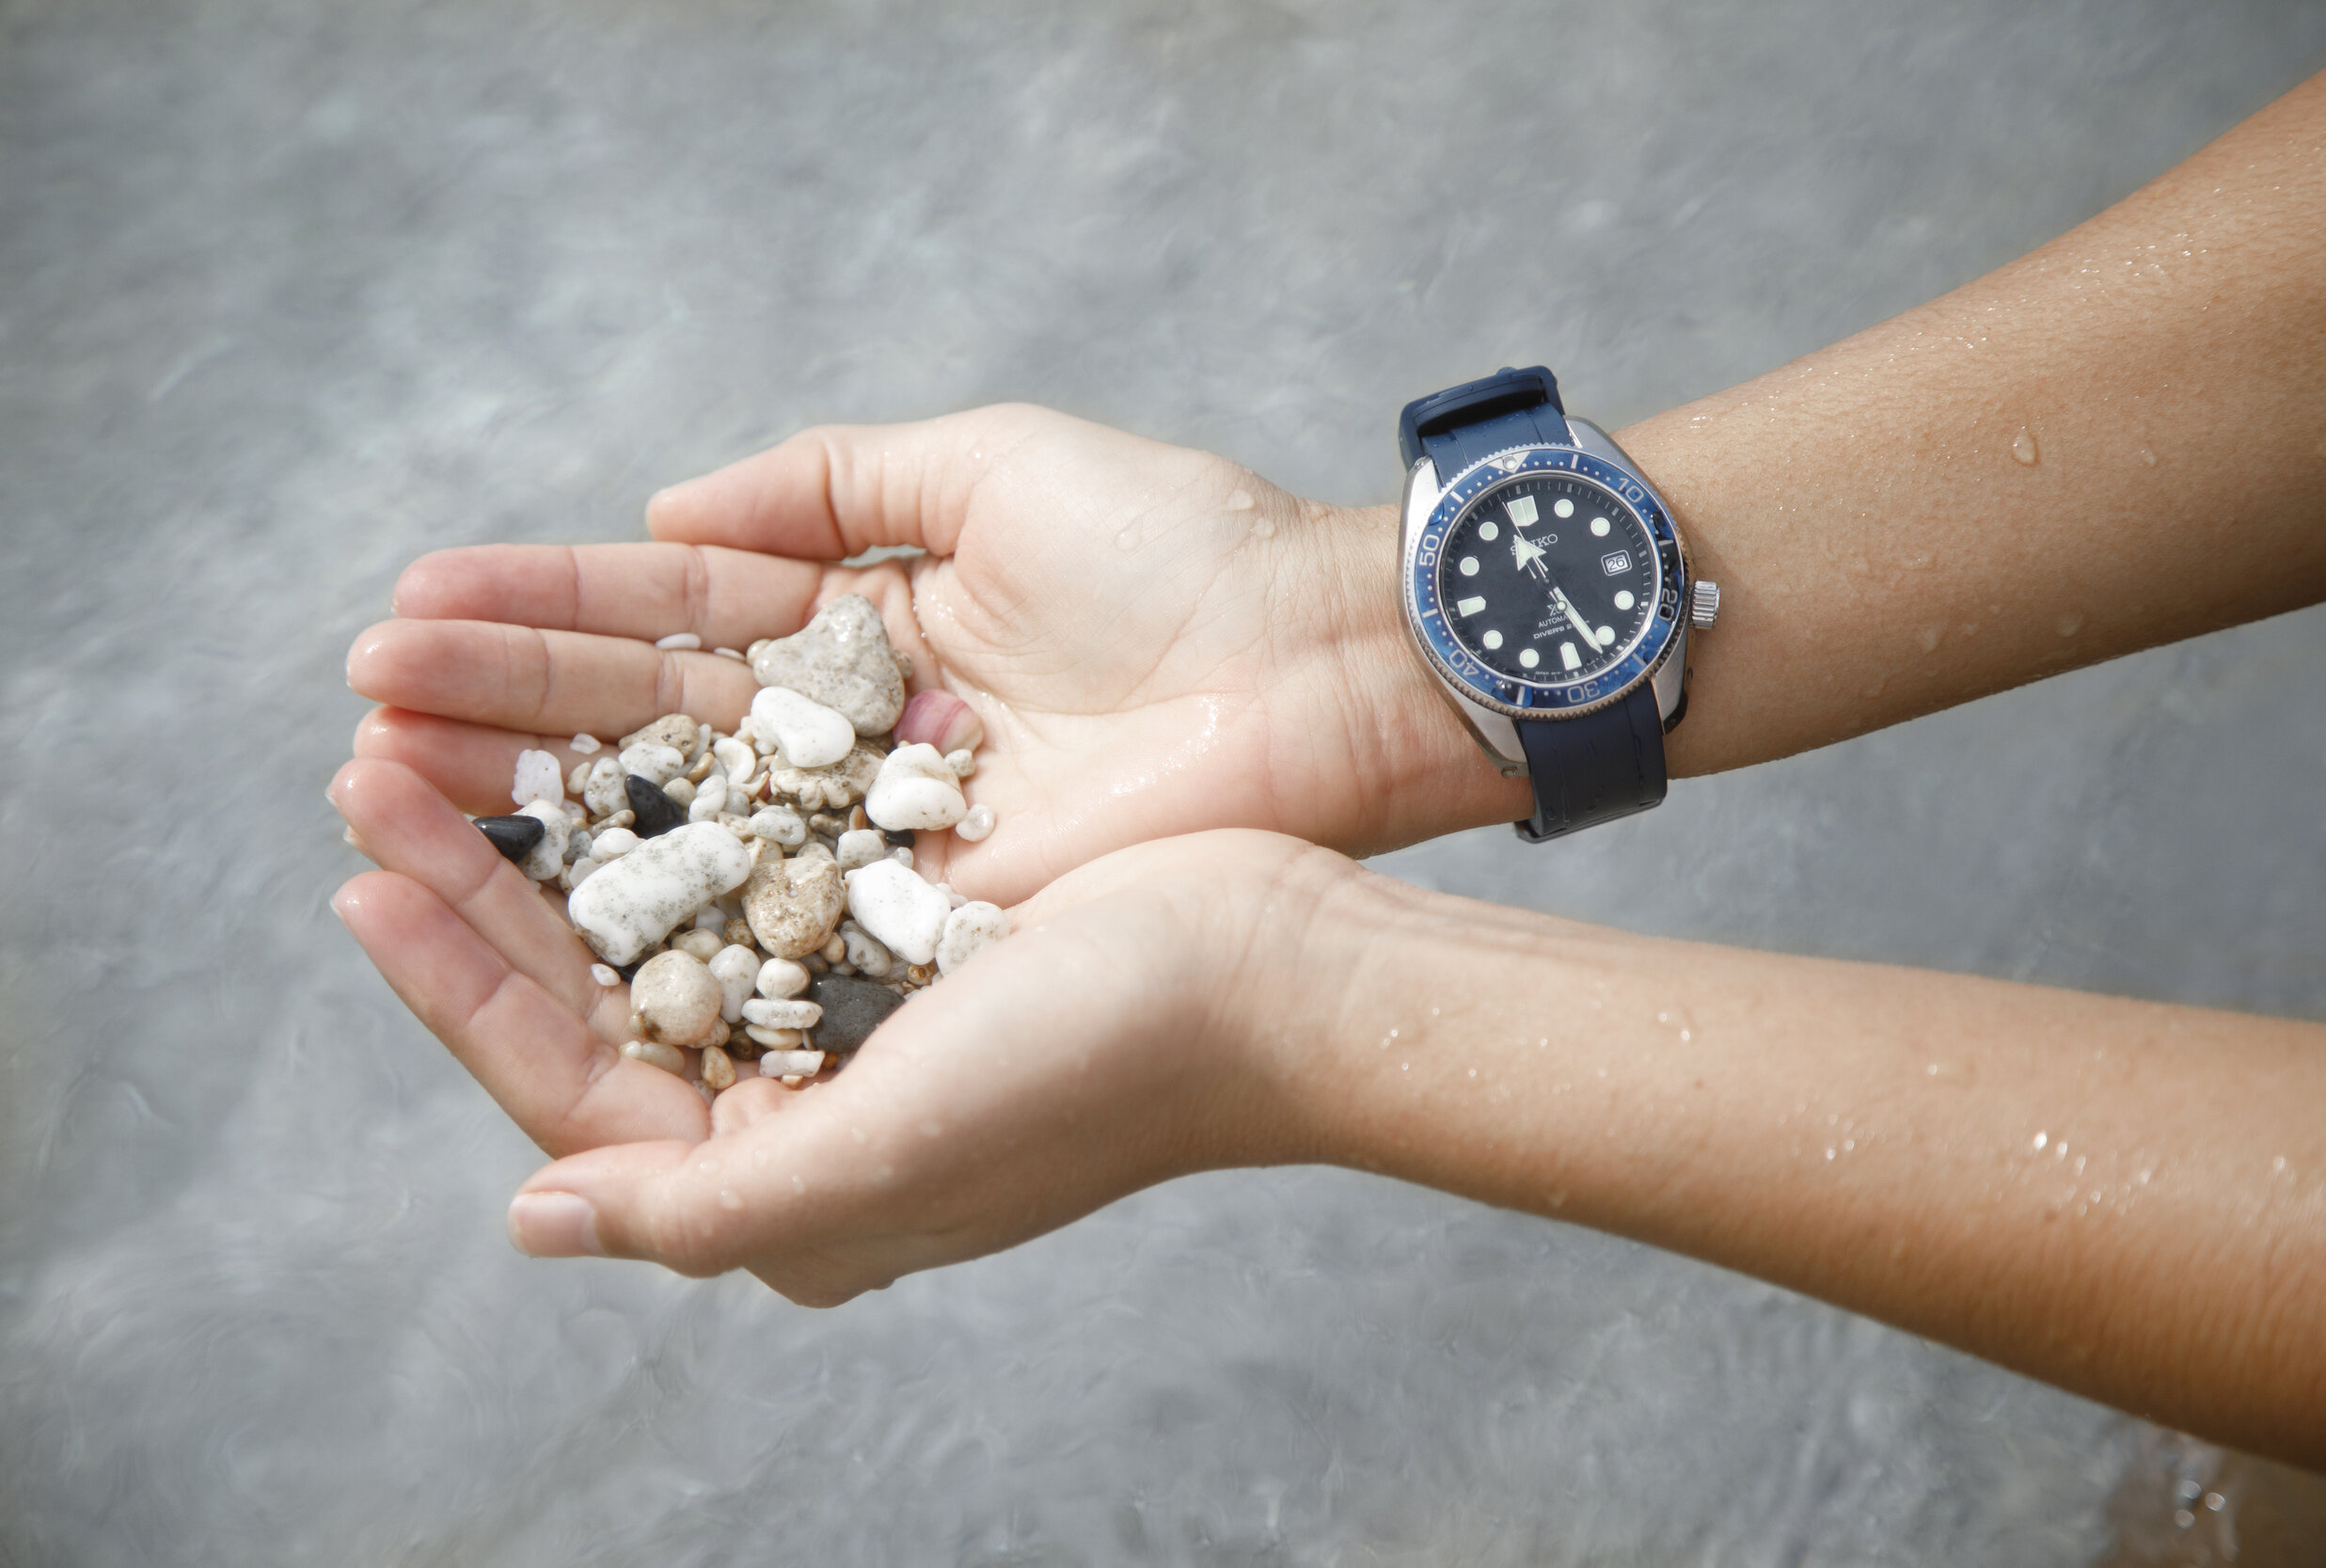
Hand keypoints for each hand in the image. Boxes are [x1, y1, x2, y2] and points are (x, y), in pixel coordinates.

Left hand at [329, 753, 1363, 1303]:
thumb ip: (708, 1205)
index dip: (457, 980)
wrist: (1281, 967)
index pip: (571, 1081)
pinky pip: (745, 837)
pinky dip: (671, 777)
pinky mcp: (901, 901)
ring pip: (656, 897)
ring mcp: (851, 990)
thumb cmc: (1102, 1067)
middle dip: (482, 876)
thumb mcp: (890, 1159)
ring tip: (457, 724)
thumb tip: (536, 1218)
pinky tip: (610, 715)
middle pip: (597, 981)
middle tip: (375, 764)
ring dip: (556, 815)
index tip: (364, 870)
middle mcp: (804, 1087)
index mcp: (787, 1171)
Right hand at [345, 405, 1527, 906]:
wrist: (1320, 679)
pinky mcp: (916, 927)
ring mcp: (877, 843)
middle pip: (644, 729)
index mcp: (863, 630)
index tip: (412, 611)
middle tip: (360, 706)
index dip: (541, 616)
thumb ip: (827, 480)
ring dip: (533, 806)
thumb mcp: (993, 467)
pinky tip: (522, 886)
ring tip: (384, 779)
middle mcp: (851, 746)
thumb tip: (660, 506)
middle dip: (500, 713)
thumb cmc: (1184, 559)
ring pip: (678, 828)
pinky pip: (763, 918)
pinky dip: (650, 905)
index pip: (667, 620)